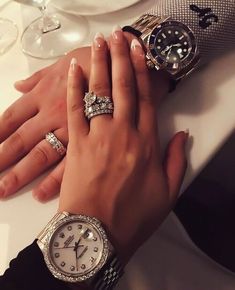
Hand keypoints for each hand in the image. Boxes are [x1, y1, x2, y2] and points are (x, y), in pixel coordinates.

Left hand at [59, 28, 187, 262]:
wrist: (97, 234)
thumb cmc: (132, 216)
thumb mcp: (167, 192)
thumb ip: (176, 160)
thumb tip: (182, 136)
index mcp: (147, 144)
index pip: (146, 98)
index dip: (142, 72)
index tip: (139, 52)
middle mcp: (123, 134)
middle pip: (122, 88)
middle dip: (120, 59)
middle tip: (119, 37)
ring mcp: (98, 137)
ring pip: (99, 93)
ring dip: (99, 65)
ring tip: (99, 44)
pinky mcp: (76, 145)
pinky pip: (74, 110)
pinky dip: (74, 88)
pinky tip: (75, 71)